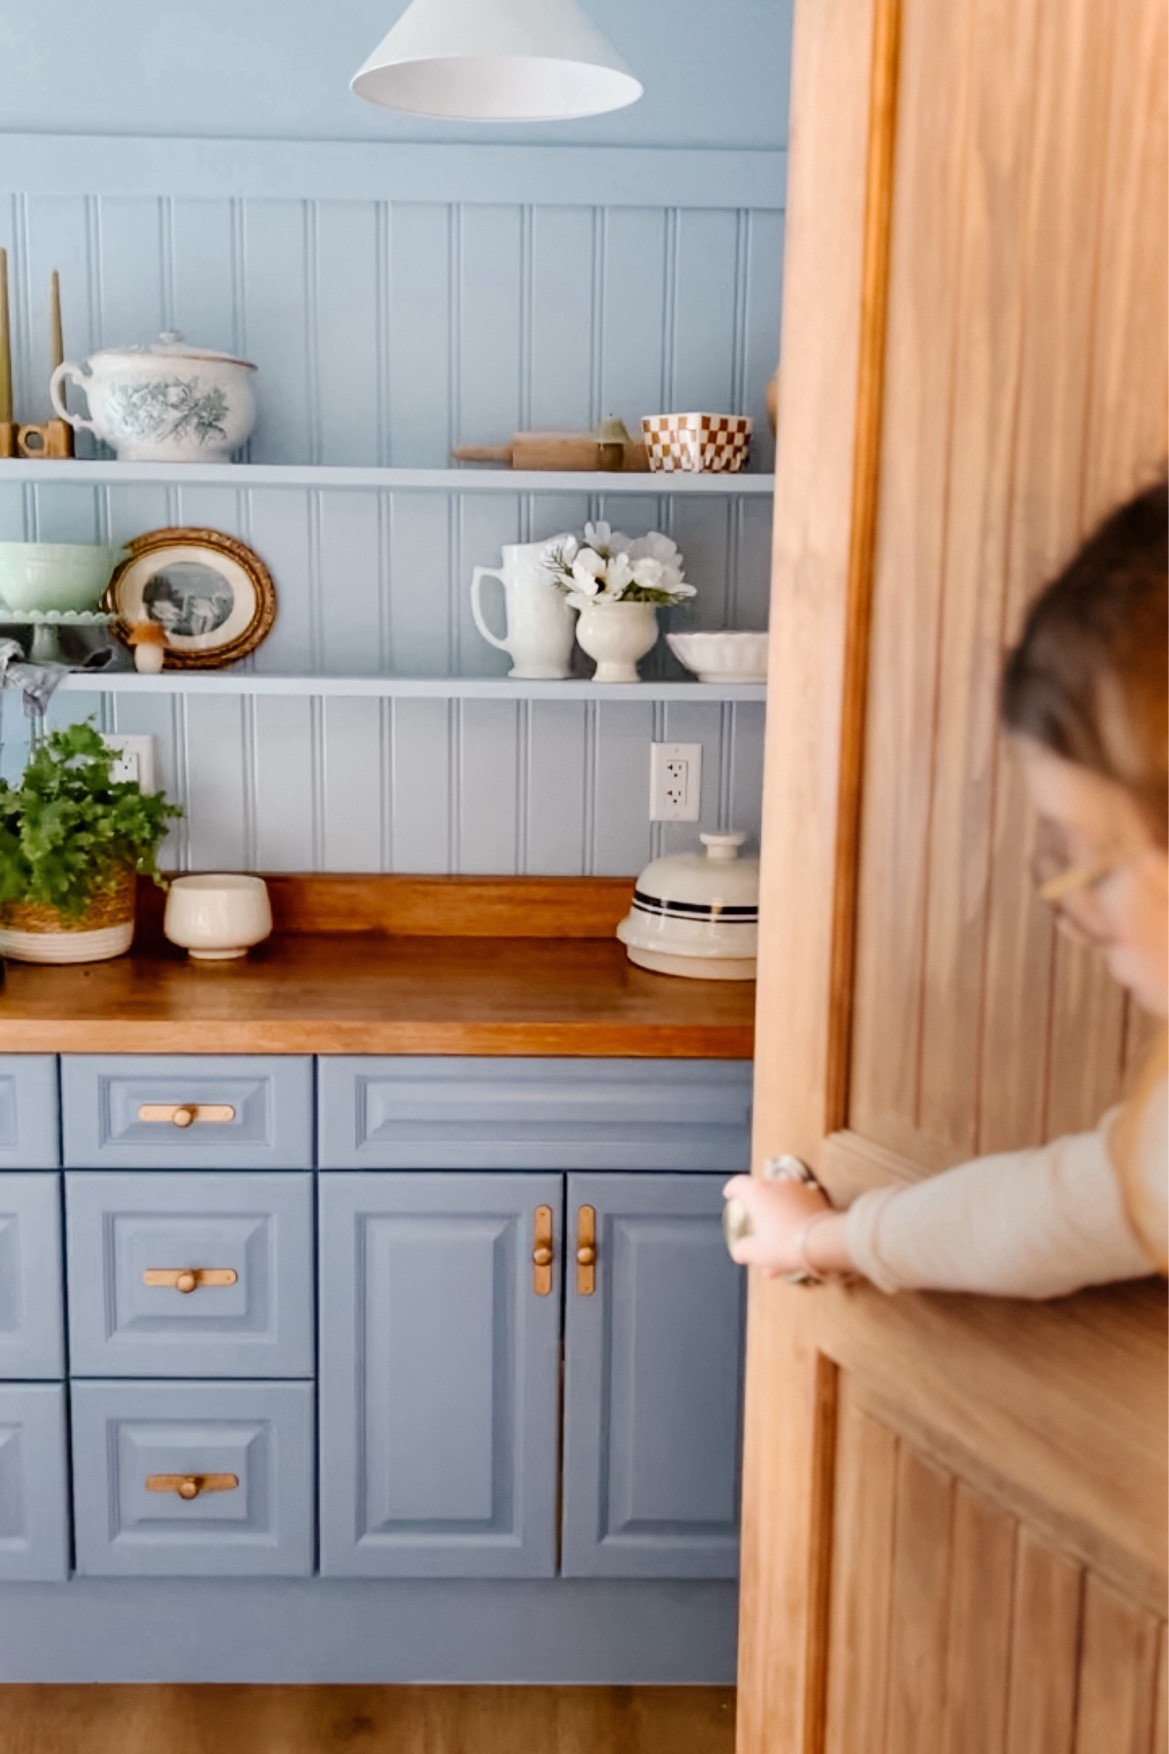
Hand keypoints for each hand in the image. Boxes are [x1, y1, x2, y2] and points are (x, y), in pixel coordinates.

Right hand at [722, 1174, 840, 1278]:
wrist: (822, 1242)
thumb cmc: (784, 1244)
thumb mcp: (756, 1253)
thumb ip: (743, 1250)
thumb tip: (739, 1251)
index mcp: (757, 1192)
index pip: (738, 1184)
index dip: (732, 1190)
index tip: (730, 1196)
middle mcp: (776, 1184)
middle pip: (762, 1191)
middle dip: (759, 1206)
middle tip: (756, 1222)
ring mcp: (798, 1188)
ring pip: (782, 1200)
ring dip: (779, 1214)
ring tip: (779, 1239)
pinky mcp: (816, 1196)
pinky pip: (800, 1206)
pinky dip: (796, 1217)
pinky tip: (796, 1236)